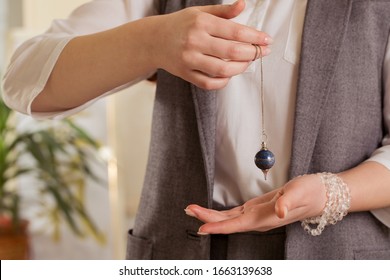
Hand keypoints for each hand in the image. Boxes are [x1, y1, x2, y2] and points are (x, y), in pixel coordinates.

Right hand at [152, 0, 272, 89]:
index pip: (235, 31)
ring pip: (223, 70)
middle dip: (253, 53)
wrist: (154, 40)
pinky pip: (209, 83)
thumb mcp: (200, 12)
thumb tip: (243, 5)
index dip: (255, 37)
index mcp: (201, 22)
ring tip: (247, 62)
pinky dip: (224, 82)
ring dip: (241, 68)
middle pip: (232, 52)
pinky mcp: (186, 74)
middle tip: (262, 52)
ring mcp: (190, 59)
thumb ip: (223, 11)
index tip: (267, 40)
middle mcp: (195, 40)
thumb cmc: (180, 25)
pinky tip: (229, 75)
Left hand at [185, 174, 326, 233]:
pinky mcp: (256, 209)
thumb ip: (289, 202)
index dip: (218, 227)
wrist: (319, 195)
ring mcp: (256, 216)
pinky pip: (234, 214)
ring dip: (210, 216)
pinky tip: (211, 213)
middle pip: (227, 222)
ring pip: (228, 219)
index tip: (201, 227)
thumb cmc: (310, 192)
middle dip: (206, 218)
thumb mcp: (301, 192)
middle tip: (188, 209)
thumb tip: (278, 212)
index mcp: (265, 217)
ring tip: (192, 210)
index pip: (237, 225)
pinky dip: (220, 214)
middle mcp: (258, 220)